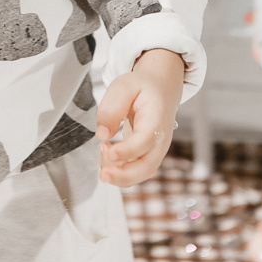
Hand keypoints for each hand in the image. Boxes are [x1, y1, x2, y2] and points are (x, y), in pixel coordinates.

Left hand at [96, 48, 183, 187]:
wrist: (160, 89)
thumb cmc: (142, 88)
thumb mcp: (123, 86)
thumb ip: (112, 108)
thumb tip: (103, 134)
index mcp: (156, 118)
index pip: (146, 140)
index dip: (128, 151)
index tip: (110, 152)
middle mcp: (160, 139)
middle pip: (148, 166)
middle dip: (124, 175)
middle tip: (103, 173)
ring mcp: (156, 150)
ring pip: (142, 173)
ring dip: (121, 175)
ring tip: (101, 158)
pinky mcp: (148, 155)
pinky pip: (137, 171)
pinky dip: (121, 172)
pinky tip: (107, 159)